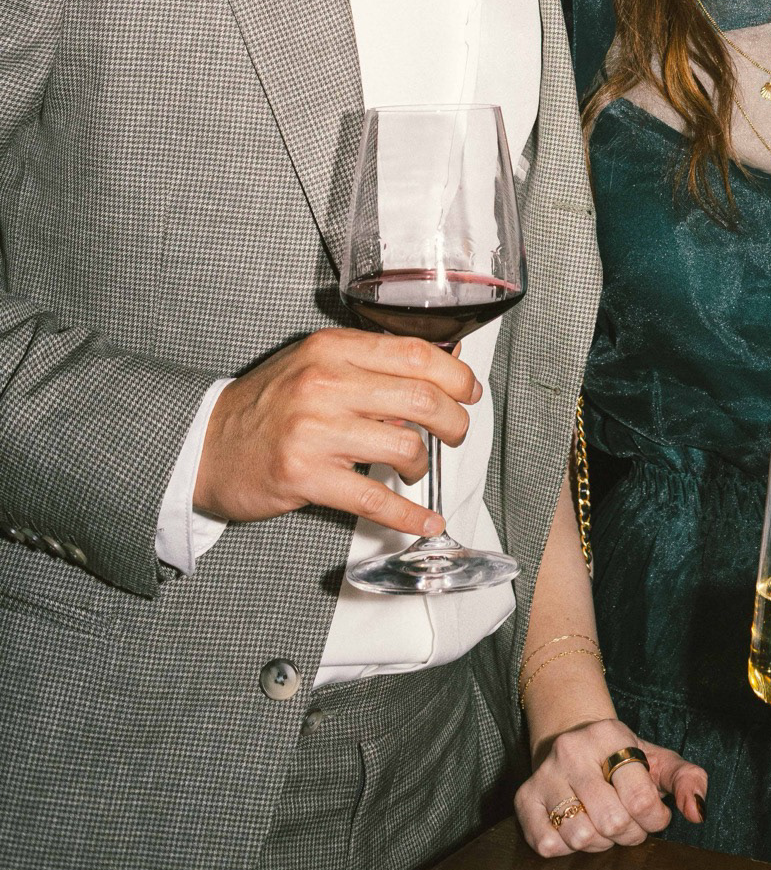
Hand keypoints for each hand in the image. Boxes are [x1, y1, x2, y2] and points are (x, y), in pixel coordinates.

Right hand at [194, 328, 479, 536]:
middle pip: (421, 398)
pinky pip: (374, 499)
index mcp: (332, 349)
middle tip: (456, 432)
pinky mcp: (305, 475)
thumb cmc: (266, 406)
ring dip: (423, 464)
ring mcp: (314, 430)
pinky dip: (409, 515)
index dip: (455, 373)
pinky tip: (425, 521)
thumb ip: (368, 366)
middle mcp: (324, 383)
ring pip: (404, 446)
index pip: (415, 353)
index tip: (469, 390)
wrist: (203, 445)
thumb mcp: (314, 365)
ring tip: (415, 468)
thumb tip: (434, 377)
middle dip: (454, 420)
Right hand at [516, 716, 707, 857]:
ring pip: (580, 836)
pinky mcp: (524, 799)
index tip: (654, 813)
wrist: (573, 742)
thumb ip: (688, 780)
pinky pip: (549, 845)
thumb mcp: (658, 760)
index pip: (641, 799)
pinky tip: (578, 826)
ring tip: (604, 824)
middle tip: (629, 822)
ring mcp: (544, 774)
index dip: (655, 819)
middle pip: (611, 822)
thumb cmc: (622, 759)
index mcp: (609, 735)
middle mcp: (571, 750)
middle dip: (629, 833)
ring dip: (600, 843)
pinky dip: (568, 848)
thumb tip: (697, 812)